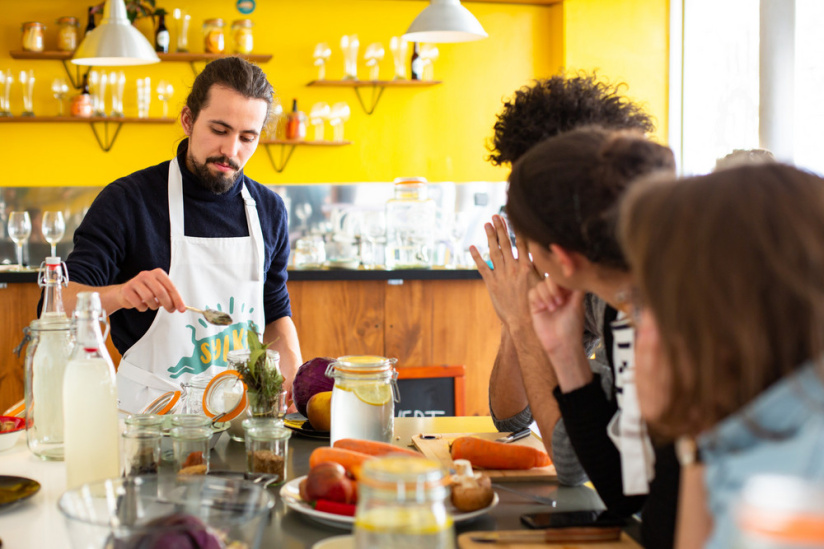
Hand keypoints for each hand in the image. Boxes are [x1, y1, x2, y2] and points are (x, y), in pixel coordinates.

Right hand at [118, 268, 184, 312]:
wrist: (126, 293)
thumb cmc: (146, 291)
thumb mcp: (160, 291)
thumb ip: (170, 297)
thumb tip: (180, 307)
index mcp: (158, 273)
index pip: (170, 287)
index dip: (177, 299)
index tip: (182, 309)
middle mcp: (146, 275)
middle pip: (161, 292)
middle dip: (168, 304)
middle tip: (171, 310)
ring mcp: (135, 281)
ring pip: (149, 298)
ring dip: (153, 306)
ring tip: (152, 305)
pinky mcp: (126, 290)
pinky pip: (138, 303)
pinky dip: (143, 308)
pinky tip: (142, 305)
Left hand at [470, 215, 540, 331]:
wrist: (523, 322)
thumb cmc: (537, 304)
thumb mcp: (544, 284)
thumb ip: (543, 269)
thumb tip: (550, 256)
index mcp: (527, 267)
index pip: (521, 243)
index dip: (516, 229)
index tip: (512, 217)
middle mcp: (513, 268)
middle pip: (505, 243)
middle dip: (500, 228)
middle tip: (496, 216)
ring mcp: (501, 275)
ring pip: (494, 252)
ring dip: (489, 237)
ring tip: (486, 224)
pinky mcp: (492, 284)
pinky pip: (482, 267)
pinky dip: (476, 257)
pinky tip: (472, 247)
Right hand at [528, 277, 585, 356]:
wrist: (561, 343)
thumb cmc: (572, 325)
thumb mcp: (578, 305)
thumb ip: (577, 288)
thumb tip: (578, 273)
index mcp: (567, 292)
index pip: (561, 277)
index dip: (561, 281)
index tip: (565, 293)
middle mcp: (556, 294)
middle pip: (549, 278)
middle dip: (553, 289)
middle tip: (559, 303)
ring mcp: (545, 299)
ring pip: (539, 285)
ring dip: (546, 295)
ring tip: (552, 309)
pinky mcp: (535, 306)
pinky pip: (532, 293)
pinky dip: (537, 298)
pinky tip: (542, 308)